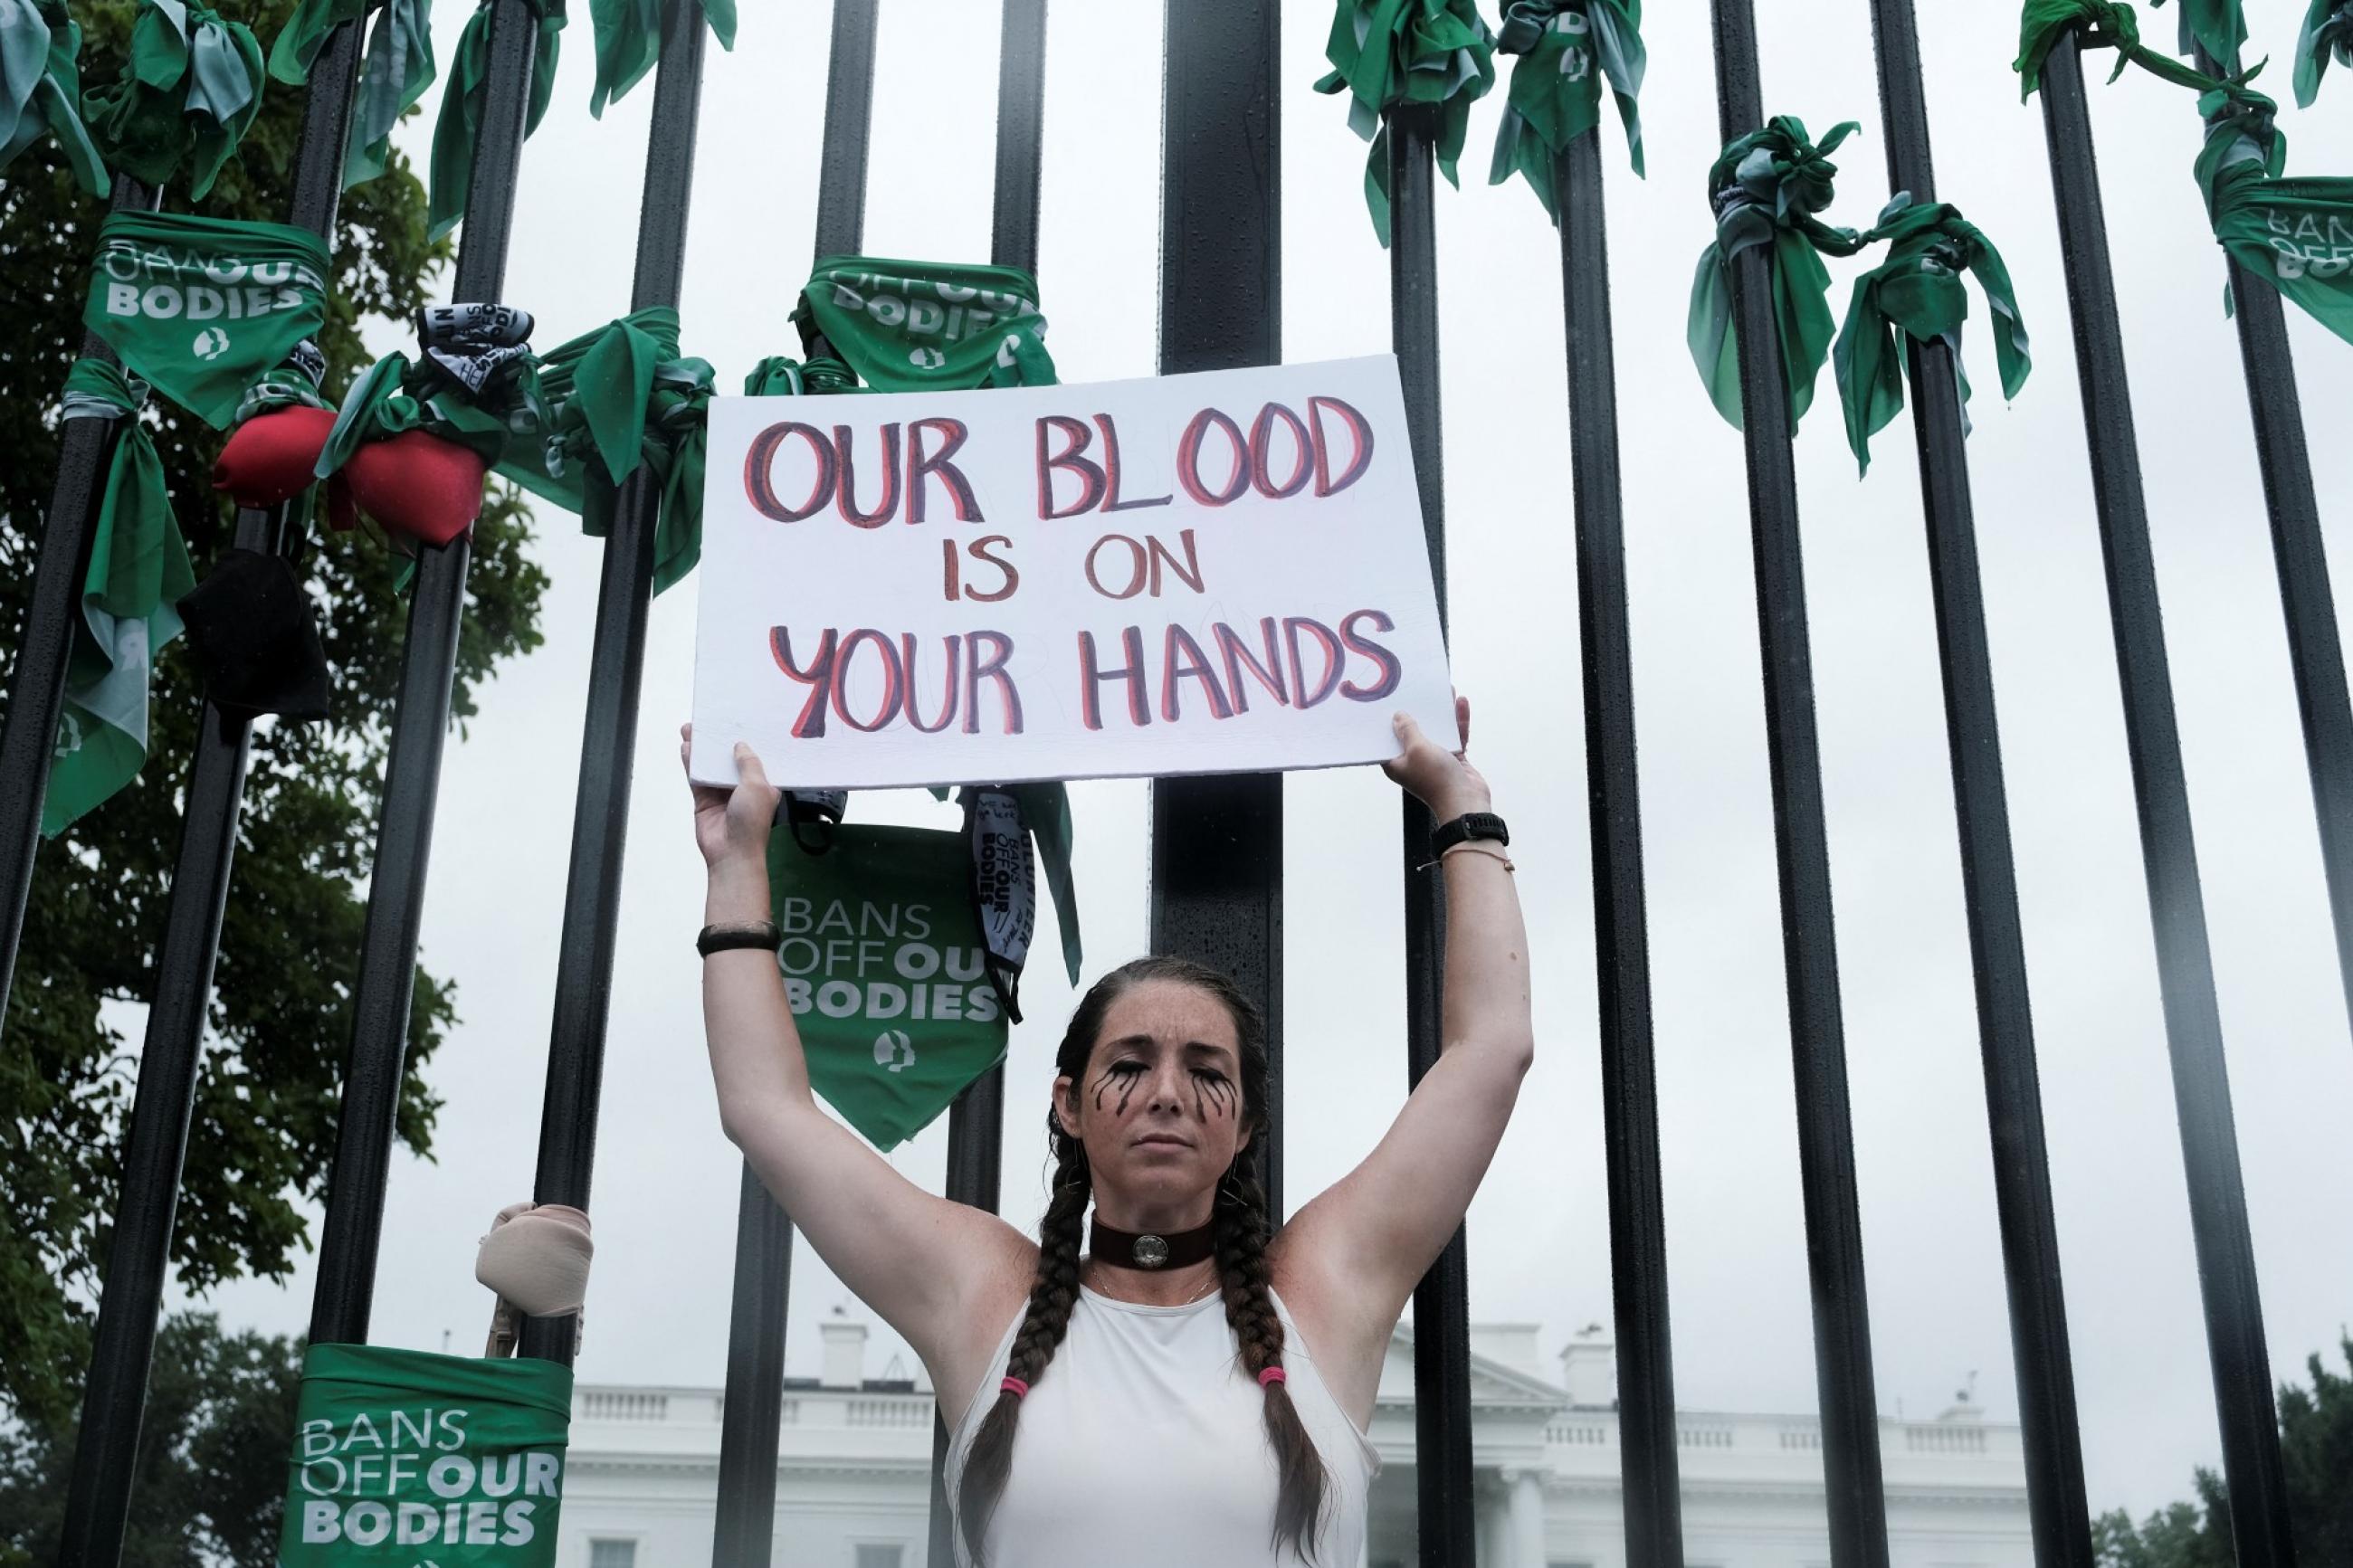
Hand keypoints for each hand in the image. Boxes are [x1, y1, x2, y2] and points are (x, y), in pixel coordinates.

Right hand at [682, 723, 780, 870]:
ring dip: (701, 749)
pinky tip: (686, 748)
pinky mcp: (704, 800)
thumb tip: (740, 746)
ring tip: (691, 729)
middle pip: (727, 758)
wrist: (731, 853)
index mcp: (762, 784)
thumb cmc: (751, 823)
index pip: (753, 758)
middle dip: (718, 741)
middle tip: (708, 722)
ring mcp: (721, 793)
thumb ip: (749, 764)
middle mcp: (742, 787)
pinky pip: (697, 778)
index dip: (745, 740)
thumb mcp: (758, 787)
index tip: (738, 722)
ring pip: (709, 766)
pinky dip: (691, 764)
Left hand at [1383, 694, 1491, 821]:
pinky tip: (1461, 703)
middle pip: (1413, 730)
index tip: (1385, 701)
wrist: (1466, 802)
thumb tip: (1398, 716)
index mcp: (1396, 763)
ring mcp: (1434, 759)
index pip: (1386, 739)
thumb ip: (1408, 729)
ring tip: (1444, 690)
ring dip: (1441, 712)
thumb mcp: (1417, 748)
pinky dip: (1458, 721)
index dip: (1386, 721)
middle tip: (1417, 689)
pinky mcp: (1453, 758)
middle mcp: (1413, 760)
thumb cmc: (1436, 779)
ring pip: (1436, 730)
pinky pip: (1454, 735)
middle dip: (1417, 711)